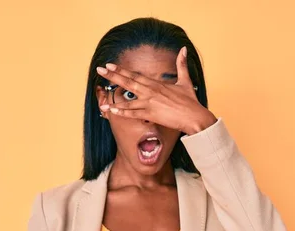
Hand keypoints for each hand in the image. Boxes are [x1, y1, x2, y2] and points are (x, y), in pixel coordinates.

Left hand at [96, 46, 216, 134]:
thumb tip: (184, 49)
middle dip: (113, 76)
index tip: (109, 65)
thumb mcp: (185, 80)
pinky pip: (133, 113)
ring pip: (128, 99)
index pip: (135, 75)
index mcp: (156, 84)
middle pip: (128, 82)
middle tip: (100, 69)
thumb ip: (181, 65)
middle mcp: (150, 91)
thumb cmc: (190, 101)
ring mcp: (149, 103)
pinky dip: (121, 112)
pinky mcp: (151, 114)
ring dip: (113, 98)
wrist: (195, 117)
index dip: (121, 70)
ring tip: (100, 97)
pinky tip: (111, 110)